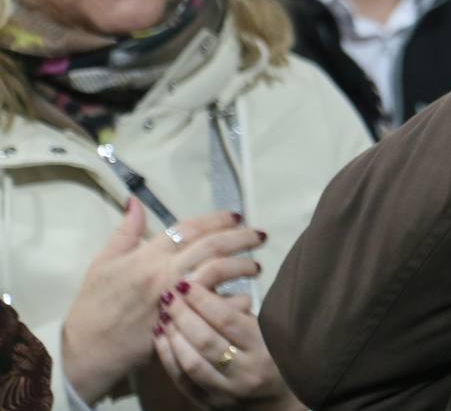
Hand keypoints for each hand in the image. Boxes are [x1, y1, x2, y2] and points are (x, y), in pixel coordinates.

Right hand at [63, 202, 263, 404]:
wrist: (87, 350)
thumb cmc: (94, 305)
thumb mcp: (103, 263)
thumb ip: (125, 232)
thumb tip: (135, 201)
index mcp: (147, 256)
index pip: (189, 228)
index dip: (216, 219)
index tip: (237, 215)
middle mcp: (165, 273)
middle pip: (211, 246)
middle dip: (241, 237)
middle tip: (260, 234)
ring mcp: (176, 299)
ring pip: (218, 272)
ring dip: (243, 266)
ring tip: (257, 265)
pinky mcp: (183, 324)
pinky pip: (218, 309)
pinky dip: (237, 301)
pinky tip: (248, 297)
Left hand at [154, 282, 303, 409]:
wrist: (277, 400)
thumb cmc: (274, 356)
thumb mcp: (269, 332)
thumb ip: (241, 316)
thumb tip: (205, 290)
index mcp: (263, 349)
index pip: (227, 320)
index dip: (203, 300)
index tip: (186, 284)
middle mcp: (246, 372)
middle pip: (205, 340)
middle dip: (183, 315)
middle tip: (169, 296)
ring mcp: (226, 391)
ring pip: (192, 362)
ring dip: (173, 336)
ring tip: (163, 316)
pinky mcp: (210, 403)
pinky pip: (183, 380)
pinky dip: (168, 358)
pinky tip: (162, 339)